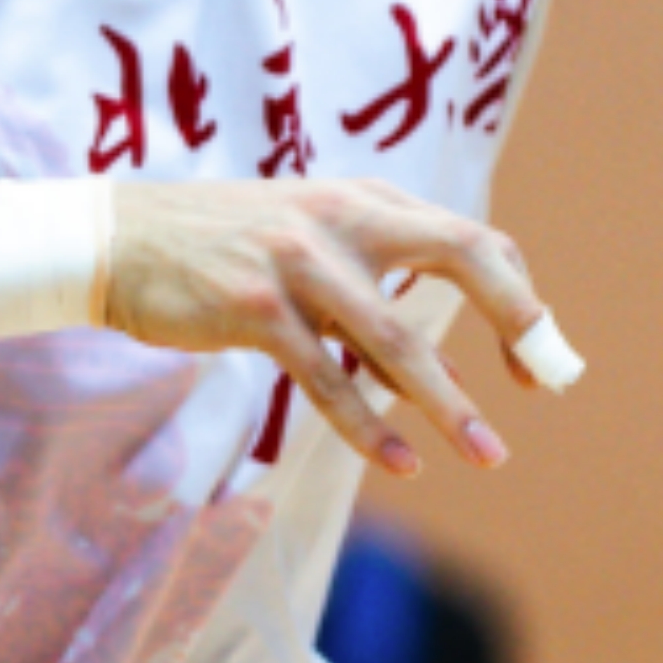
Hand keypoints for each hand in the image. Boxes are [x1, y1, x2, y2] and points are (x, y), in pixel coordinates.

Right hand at [99, 178, 572, 476]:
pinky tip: (402, 461)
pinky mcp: (255, 307)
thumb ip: (373, 292)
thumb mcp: (307, 246)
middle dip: (519, 317)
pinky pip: (327, 377)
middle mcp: (344, 218)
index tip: (536, 362)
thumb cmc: (219, 248)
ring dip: (449, 402)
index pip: (473, 239)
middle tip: (545, 385)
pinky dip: (369, 424)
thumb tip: (442, 370)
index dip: (519, 298)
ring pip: (396, 338)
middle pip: (462, 254)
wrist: (116, 238)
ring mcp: (300, 260)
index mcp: (366, 202)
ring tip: (489, 454)